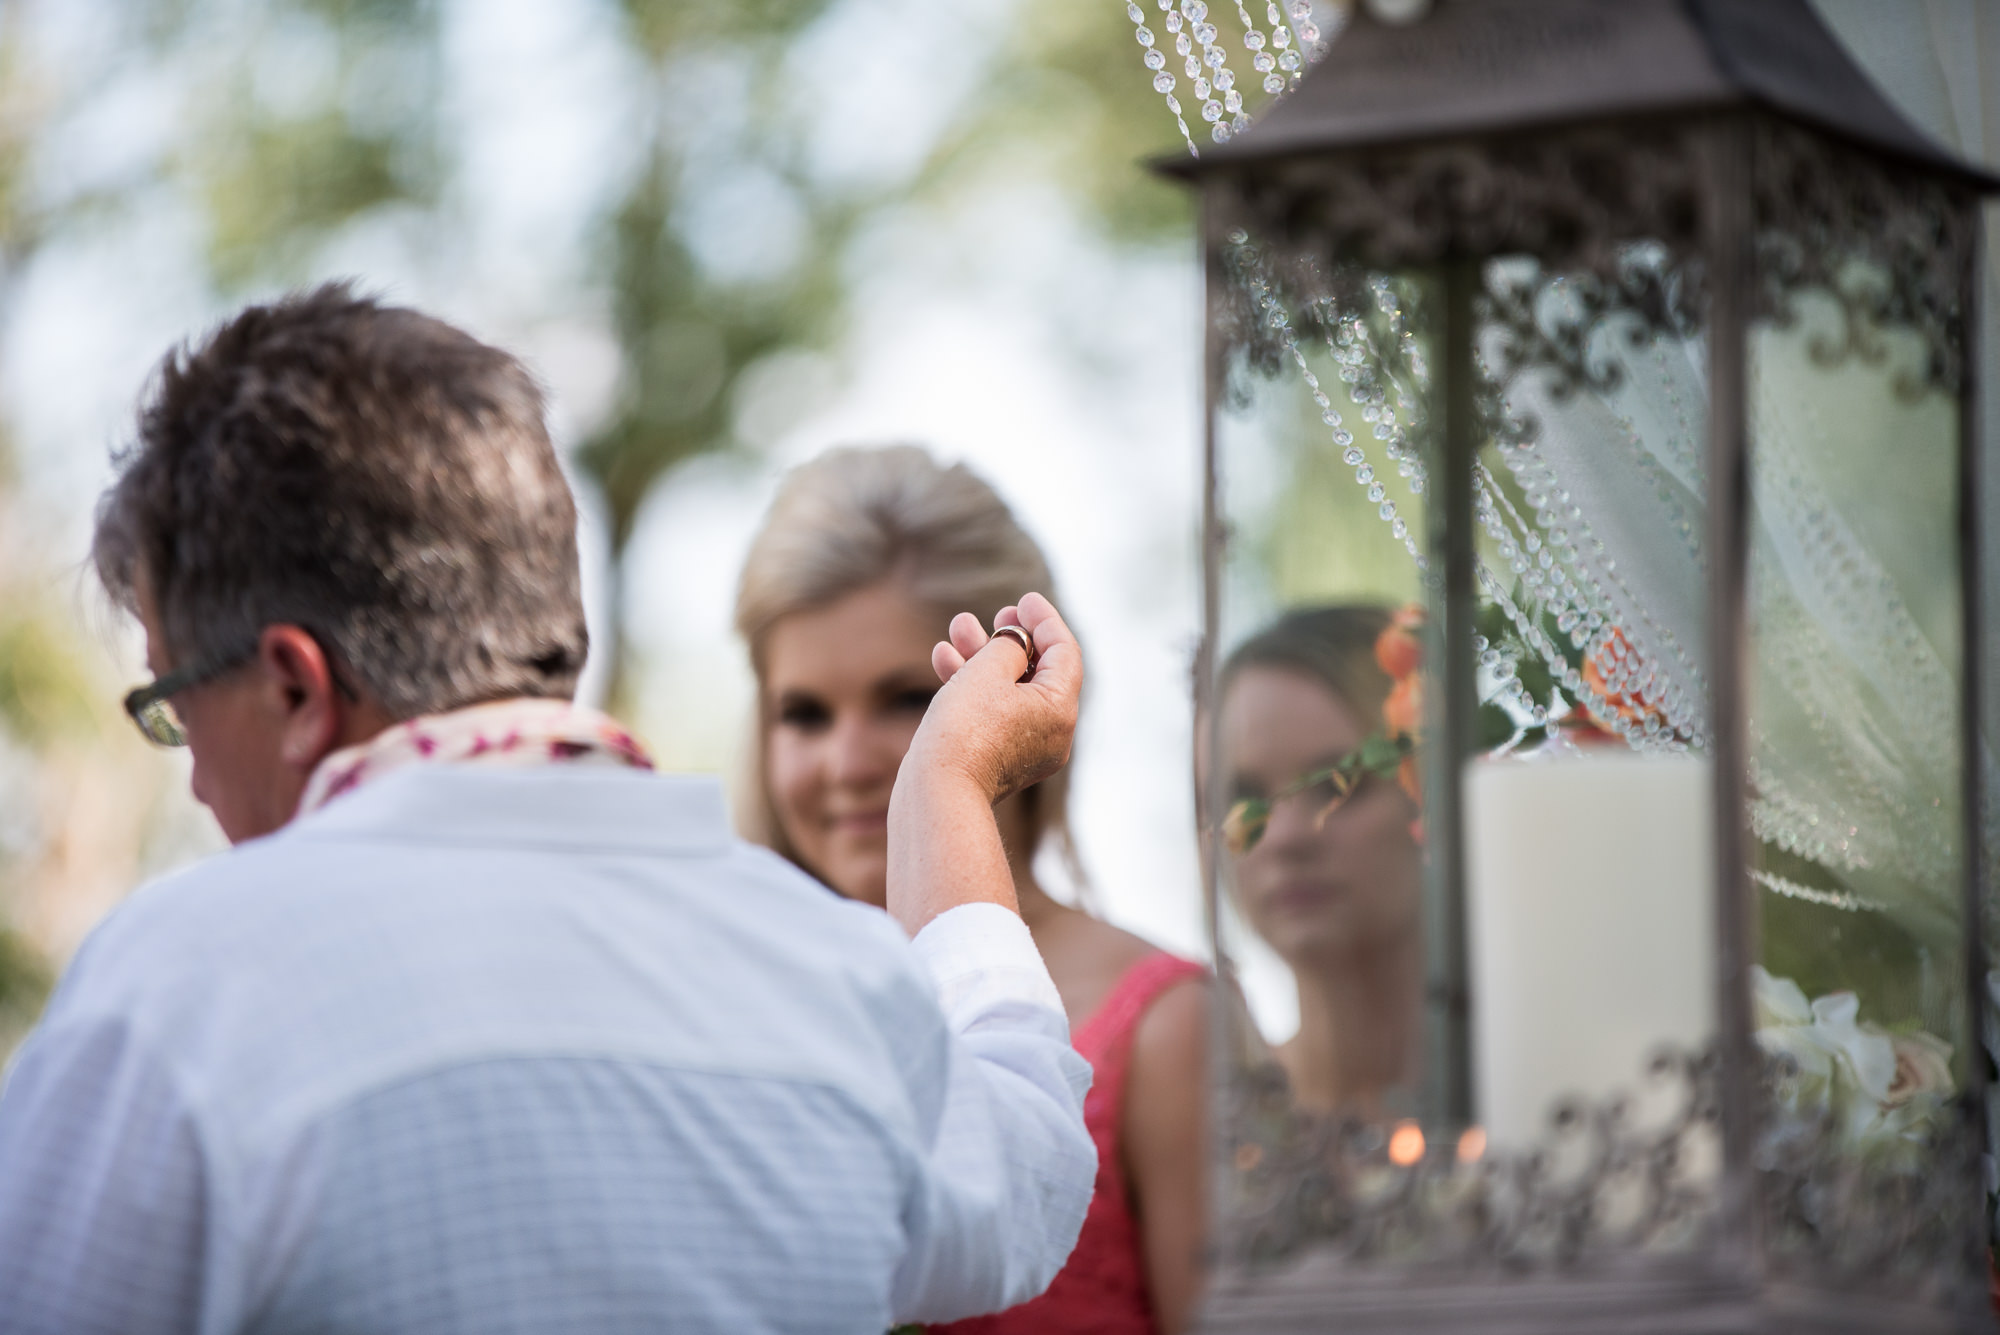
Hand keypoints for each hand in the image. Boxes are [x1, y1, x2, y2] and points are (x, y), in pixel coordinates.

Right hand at [910, 592, 1080, 805]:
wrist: (934, 793)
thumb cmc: (964, 728)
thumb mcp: (990, 670)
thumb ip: (1010, 646)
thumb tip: (1018, 644)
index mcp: (1061, 710)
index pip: (1064, 651)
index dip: (1045, 619)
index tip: (1024, 599)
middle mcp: (1053, 732)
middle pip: (1038, 670)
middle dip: (1011, 637)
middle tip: (997, 616)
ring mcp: (1026, 748)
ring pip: (1010, 689)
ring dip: (984, 655)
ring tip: (957, 627)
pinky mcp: (998, 758)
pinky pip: (994, 712)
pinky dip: (973, 686)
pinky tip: (943, 658)